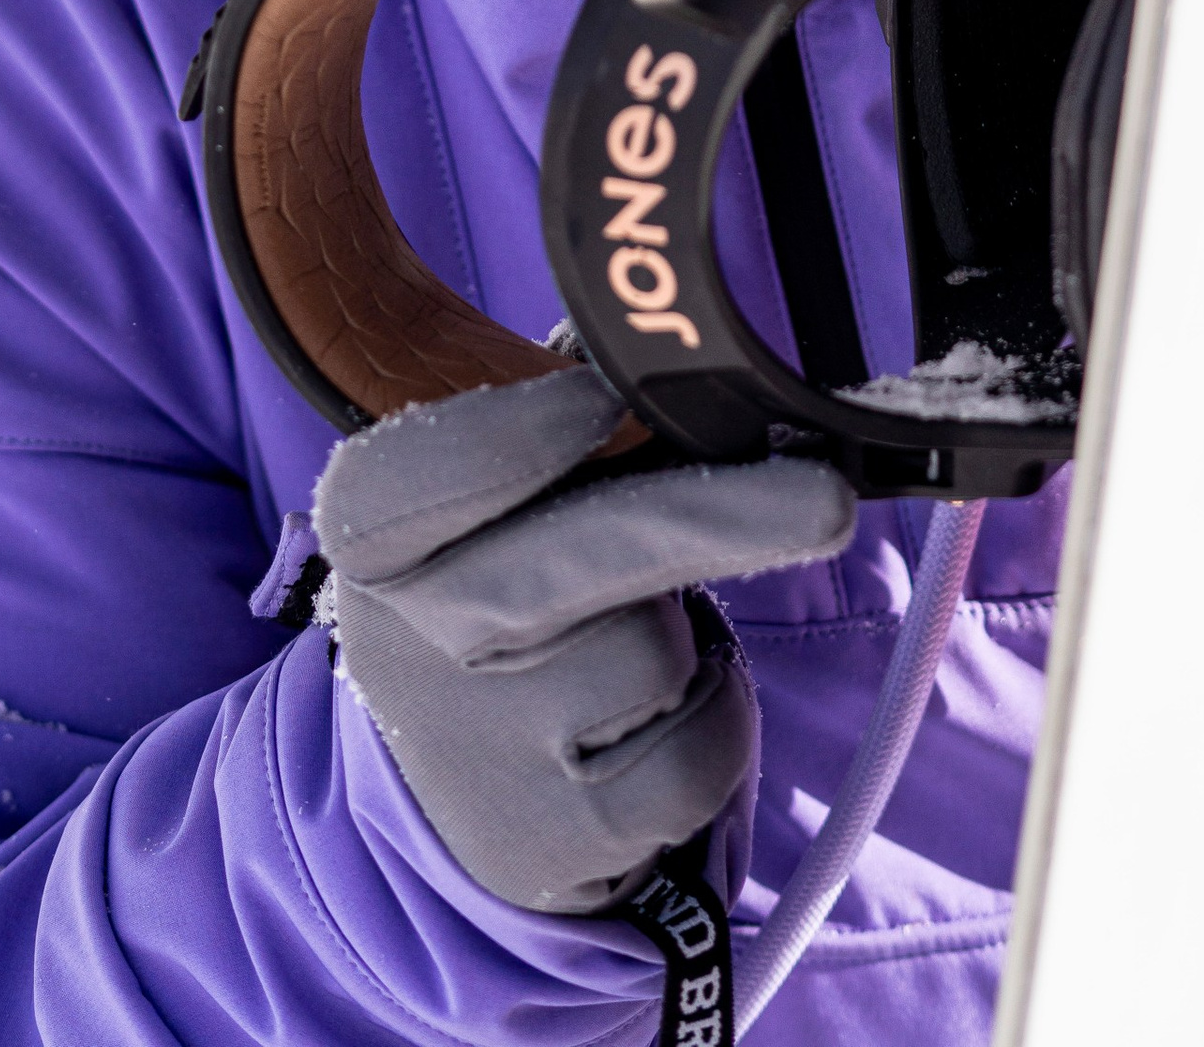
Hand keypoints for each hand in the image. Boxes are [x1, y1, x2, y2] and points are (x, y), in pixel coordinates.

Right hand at [314, 367, 854, 915]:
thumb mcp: (502, 503)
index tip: (594, 400)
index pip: (401, 489)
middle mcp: (413, 644)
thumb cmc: (512, 582)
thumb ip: (573, 423)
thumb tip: (687, 360)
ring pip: (651, 653)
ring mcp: (482, 753)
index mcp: (380, 540)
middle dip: (712, 518)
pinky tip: (671, 708)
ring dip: (689, 633)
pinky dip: (717, 719)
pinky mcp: (554, 844)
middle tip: (824, 496)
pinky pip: (693, 759)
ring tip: (646, 628)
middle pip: (573, 563)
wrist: (470, 780)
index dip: (499, 445)